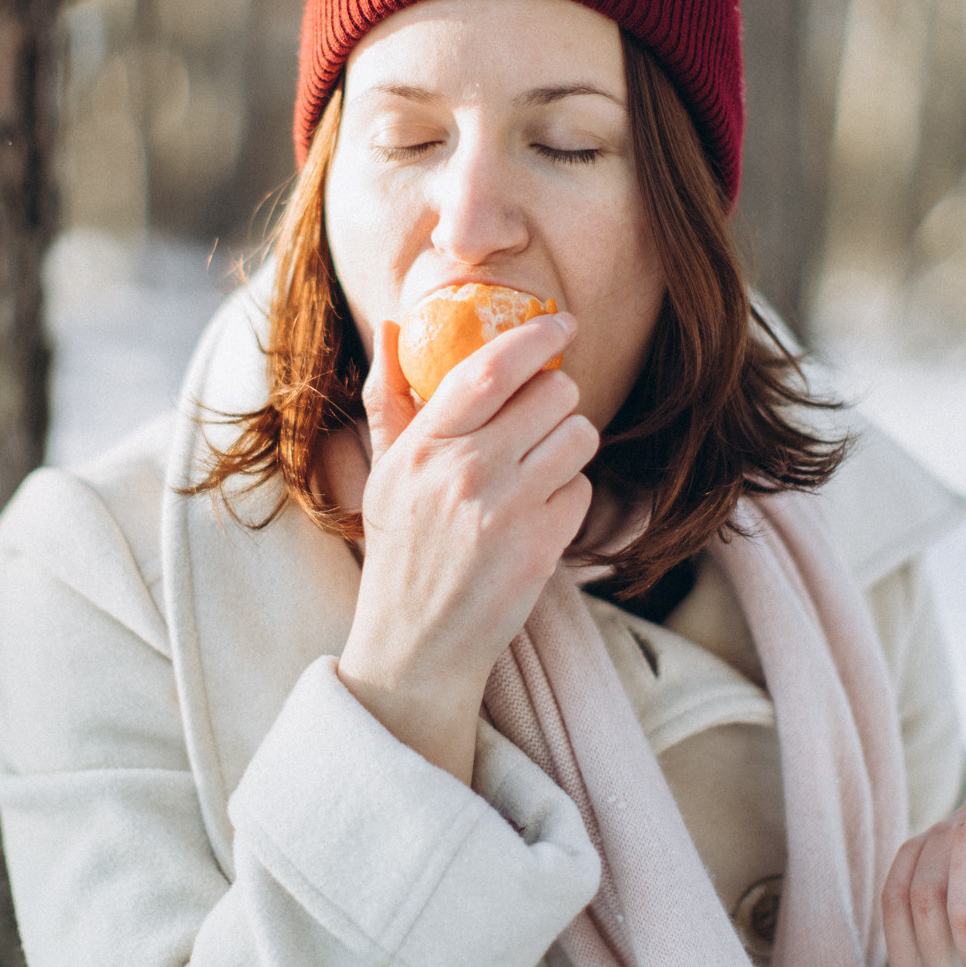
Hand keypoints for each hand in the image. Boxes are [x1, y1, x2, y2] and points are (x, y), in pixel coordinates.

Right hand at [335, 312, 595, 781]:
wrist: (416, 645)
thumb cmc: (400, 550)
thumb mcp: (383, 473)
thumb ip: (390, 398)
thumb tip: (390, 324)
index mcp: (423, 447)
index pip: (488, 367)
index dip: (535, 336)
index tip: (561, 321)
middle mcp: (465, 473)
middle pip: (552, 394)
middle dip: (557, 397)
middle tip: (541, 417)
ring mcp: (506, 512)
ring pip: (580, 437)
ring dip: (570, 445)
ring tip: (540, 468)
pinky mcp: (541, 549)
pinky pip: (583, 491)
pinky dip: (569, 498)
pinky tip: (537, 517)